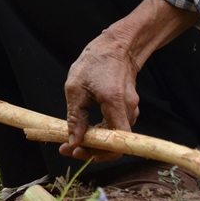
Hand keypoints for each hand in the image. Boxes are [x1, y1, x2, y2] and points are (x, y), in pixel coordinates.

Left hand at [59, 0, 198, 162]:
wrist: (118, 46)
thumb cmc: (96, 61)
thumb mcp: (76, 87)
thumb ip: (75, 118)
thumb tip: (74, 142)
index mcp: (115, 103)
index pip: (116, 143)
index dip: (97, 154)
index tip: (76, 151)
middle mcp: (128, 109)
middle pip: (114, 143)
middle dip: (90, 149)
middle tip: (68, 148)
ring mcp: (131, 109)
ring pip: (113, 135)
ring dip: (95, 141)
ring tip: (74, 138)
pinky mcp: (128, 108)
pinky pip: (115, 126)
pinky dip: (101, 131)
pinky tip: (86, 128)